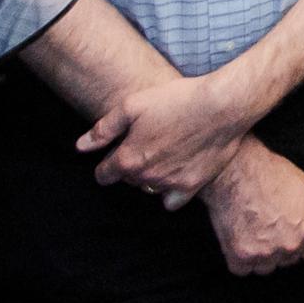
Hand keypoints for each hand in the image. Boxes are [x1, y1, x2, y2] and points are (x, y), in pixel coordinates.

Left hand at [77, 70, 255, 205]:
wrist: (223, 106)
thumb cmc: (177, 100)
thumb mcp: (132, 105)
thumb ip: (103, 129)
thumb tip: (81, 147)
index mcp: (127, 159)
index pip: (103, 175)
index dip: (106, 163)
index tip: (115, 153)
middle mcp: (146, 177)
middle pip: (128, 180)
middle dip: (131, 166)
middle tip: (146, 145)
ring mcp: (170, 184)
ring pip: (148, 189)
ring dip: (150, 177)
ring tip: (163, 155)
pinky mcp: (193, 185)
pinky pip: (172, 202)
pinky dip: (169, 193)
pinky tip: (175, 175)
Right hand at [201, 140, 303, 276]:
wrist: (236, 170)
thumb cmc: (272, 175)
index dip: (298, 242)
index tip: (287, 234)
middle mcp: (292, 246)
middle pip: (288, 259)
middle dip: (279, 247)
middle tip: (265, 227)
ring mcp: (266, 253)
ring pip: (265, 267)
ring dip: (259, 256)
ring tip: (251, 231)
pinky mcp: (241, 257)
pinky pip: (242, 269)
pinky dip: (238, 259)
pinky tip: (237, 238)